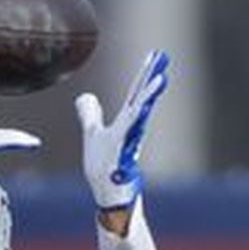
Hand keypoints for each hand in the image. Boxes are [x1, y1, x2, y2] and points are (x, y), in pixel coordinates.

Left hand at [75, 50, 171, 209]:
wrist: (108, 194)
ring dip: (149, 97)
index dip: (144, 75)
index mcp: (125, 123)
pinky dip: (134, 127)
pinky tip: (141, 111)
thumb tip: (85, 97)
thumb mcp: (93, 134)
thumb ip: (90, 115)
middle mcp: (130, 130)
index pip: (135, 94)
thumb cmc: (104, 166)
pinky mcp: (123, 159)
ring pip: (139, 116)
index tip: (155, 55)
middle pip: (140, 99)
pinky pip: (128, 141)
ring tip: (160, 78)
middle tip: (163, 56)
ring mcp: (128, 144)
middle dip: (150, 77)